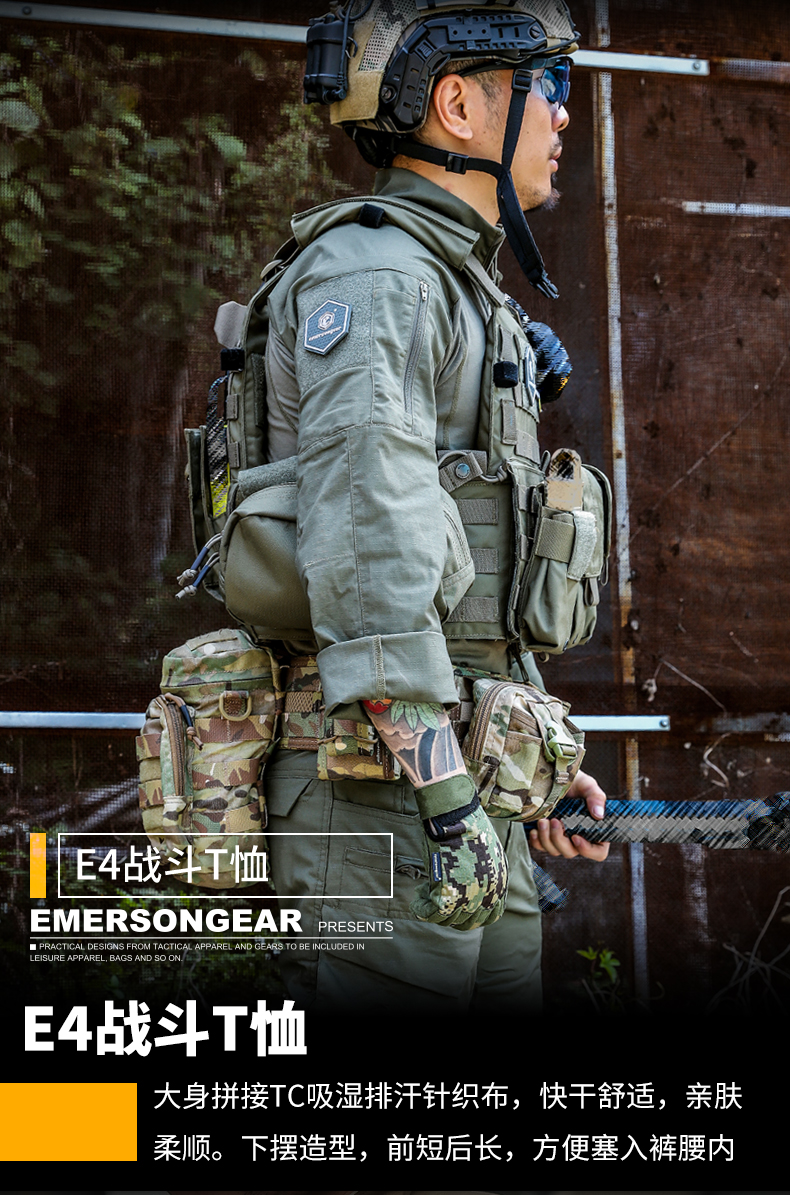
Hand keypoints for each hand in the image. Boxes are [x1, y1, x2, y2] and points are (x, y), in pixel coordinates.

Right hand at [410, 799, 508, 929]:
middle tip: (437, 905)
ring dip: (434, 912)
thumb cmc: (469, 826)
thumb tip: (471, 884)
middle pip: (468, 922)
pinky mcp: (448, 893)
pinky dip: (422, 909)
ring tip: (424, 896)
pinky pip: (432, 913)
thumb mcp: (489, 852)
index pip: (490, 916)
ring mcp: (469, 896)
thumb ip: (485, 874)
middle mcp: (487, 894)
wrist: (456, 813)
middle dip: (452, 917)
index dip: (472, 916)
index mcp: (499, 884)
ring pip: (448, 920)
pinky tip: (417, 900)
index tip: (458, 910)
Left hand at [528, 769, 609, 860]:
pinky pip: (540, 847)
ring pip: (554, 850)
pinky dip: (536, 841)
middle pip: (571, 852)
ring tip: (542, 820)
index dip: (587, 850)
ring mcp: (560, 838)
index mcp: (594, 830)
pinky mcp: (545, 835)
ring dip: (546, 838)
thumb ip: (596, 797)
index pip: (597, 852)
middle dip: (560, 840)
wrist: (552, 775)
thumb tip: (599, 815)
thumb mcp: (587, 785)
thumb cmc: (574, 781)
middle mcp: (578, 837)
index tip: (576, 837)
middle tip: (555, 821)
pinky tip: (534, 829)